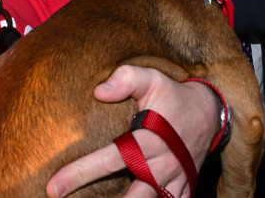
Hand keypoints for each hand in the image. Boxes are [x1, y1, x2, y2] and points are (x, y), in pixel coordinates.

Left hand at [46, 65, 219, 197]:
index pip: (113, 159)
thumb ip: (126, 78)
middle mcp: (162, 165)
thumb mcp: (153, 79)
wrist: (210, 113)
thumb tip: (98, 90)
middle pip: (133, 196)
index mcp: (150, 140)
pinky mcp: (183, 188)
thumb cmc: (174, 97)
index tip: (54, 187)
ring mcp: (174, 180)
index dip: (82, 173)